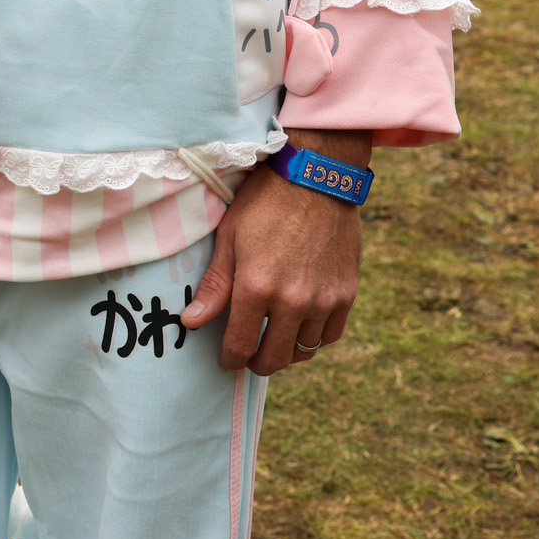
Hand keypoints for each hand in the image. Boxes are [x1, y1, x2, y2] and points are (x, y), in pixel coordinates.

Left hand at [181, 131, 368, 374]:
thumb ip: (215, 286)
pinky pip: (330, 334)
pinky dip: (315, 336)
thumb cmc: (266, 202)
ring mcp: (323, 300)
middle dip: (257, 362)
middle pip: (274, 358)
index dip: (231, 359)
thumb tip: (192, 322)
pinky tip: (302, 324)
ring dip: (286, 350)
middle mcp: (291, 301)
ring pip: (304, 350)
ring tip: (276, 338)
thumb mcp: (230, 238)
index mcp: (256, 288)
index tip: (228, 359)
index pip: (240, 347)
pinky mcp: (346, 292)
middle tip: (251, 354)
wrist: (317, 176)